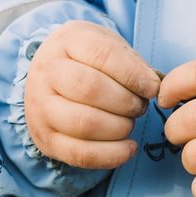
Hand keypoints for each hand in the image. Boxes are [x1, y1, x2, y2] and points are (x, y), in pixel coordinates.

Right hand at [25, 21, 160, 169]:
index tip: (153, 87)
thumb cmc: (85, 59)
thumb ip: (130, 62)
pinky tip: (129, 148)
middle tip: (140, 106)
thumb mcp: (106, 44)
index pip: (102, 55)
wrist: (47, 75)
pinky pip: (80, 154)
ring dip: (119, 127)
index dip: (133, 74)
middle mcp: (47, 73)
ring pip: (84, 123)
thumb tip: (154, 86)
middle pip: (91, 89)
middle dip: (126, 101)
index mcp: (66, 42)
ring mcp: (41, 107)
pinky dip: (111, 155)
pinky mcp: (45, 139)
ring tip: (130, 123)